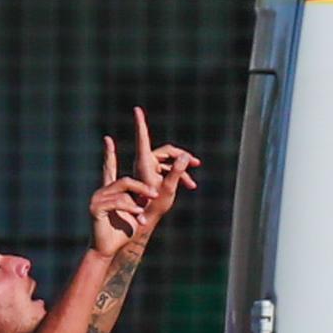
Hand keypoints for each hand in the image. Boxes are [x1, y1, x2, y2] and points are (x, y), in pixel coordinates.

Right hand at [89, 133, 157, 258]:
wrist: (109, 250)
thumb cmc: (124, 232)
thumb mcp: (138, 213)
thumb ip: (144, 199)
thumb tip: (154, 190)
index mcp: (110, 190)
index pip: (108, 167)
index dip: (108, 154)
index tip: (107, 139)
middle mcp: (102, 191)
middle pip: (126, 180)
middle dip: (143, 187)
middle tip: (155, 195)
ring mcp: (97, 198)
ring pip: (123, 188)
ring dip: (138, 199)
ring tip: (145, 210)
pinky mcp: (95, 208)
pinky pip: (118, 201)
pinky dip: (130, 207)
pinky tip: (138, 214)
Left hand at [127, 105, 199, 231]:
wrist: (143, 223)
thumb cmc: (152, 208)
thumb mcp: (168, 189)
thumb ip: (177, 172)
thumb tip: (185, 156)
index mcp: (144, 163)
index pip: (143, 138)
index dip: (140, 123)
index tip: (136, 109)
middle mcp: (145, 164)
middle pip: (166, 152)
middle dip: (182, 158)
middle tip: (196, 163)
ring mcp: (148, 170)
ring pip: (169, 163)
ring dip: (182, 171)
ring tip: (192, 185)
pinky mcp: (152, 178)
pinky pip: (167, 171)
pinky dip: (178, 176)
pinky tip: (188, 186)